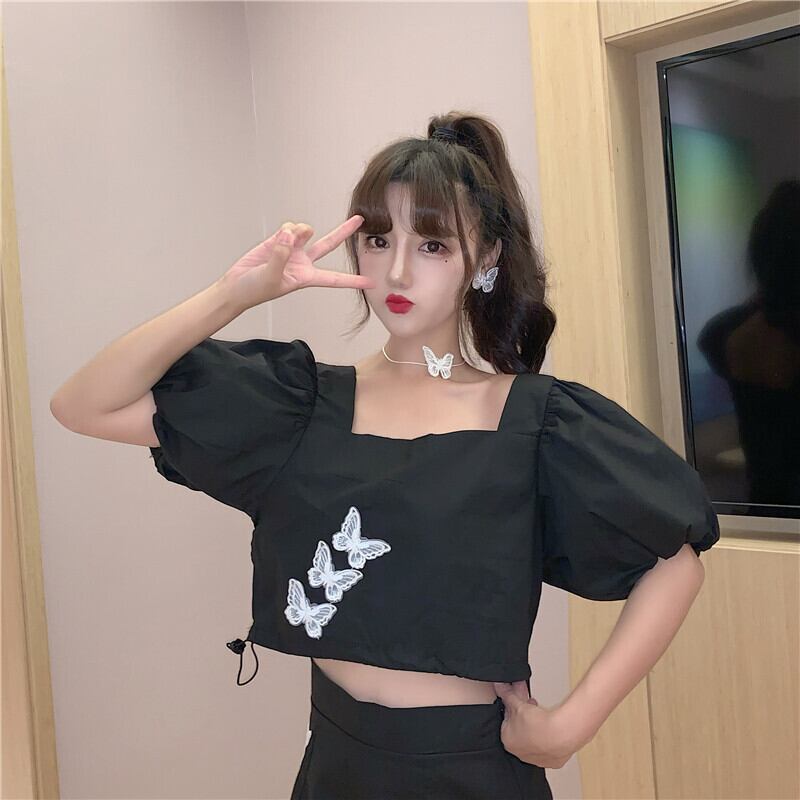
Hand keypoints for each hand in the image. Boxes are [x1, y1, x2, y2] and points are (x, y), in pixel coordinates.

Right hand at [219, 215, 375, 310]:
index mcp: (307, 277)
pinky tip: (278, 237)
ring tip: (285, 240)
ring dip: (298, 230)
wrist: (237, 285)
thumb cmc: (255, 290)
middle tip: (360, 219)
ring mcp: (293, 249)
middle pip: (329, 244)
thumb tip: (290, 234)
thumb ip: (281, 255)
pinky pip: (290, 227)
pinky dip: (285, 229)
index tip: (372, 283)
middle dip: (344, 231)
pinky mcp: (280, 239)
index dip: (353, 281)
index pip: (335, 279)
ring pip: (305, 230)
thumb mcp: (271, 278)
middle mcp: (304, 262)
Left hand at [493, 680, 582, 768]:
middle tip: (531, 705)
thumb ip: (507, 695)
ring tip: (542, 712)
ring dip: (536, 724)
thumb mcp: (518, 704)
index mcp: (508, 740)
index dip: (513, 708)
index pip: (506, 721)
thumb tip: (499, 687)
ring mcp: (536, 758)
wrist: (562, 736)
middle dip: (524, 715)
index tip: (519, 702)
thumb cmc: (538, 725)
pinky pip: (547, 745)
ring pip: (533, 738)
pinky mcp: (552, 760)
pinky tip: (551, 725)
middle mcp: (520, 753)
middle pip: (519, 730)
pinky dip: (548, 735)